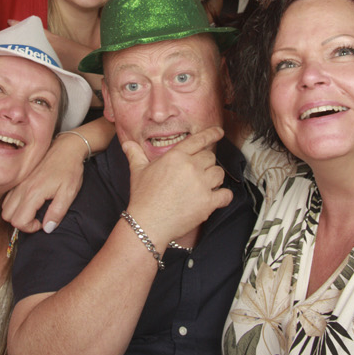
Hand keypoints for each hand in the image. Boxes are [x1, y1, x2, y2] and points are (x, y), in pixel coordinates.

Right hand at [3, 129, 90, 233]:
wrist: (66, 149)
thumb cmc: (69, 170)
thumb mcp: (69, 193)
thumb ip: (57, 212)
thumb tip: (47, 228)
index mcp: (33, 192)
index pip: (19, 221)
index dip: (30, 227)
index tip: (42, 223)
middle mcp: (22, 188)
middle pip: (7, 216)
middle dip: (21, 222)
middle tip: (37, 219)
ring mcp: (18, 183)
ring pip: (5, 207)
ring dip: (16, 214)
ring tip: (33, 212)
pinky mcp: (19, 180)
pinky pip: (8, 198)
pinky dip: (15, 205)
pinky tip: (29, 203)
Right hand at [124, 126, 231, 246]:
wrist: (148, 222)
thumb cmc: (143, 198)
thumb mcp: (137, 171)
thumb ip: (135, 155)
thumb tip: (127, 144)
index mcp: (176, 156)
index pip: (199, 140)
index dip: (212, 134)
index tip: (219, 132)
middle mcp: (191, 167)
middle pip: (211, 157)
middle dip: (207, 163)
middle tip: (198, 173)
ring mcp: (201, 184)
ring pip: (219, 173)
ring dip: (215, 178)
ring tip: (204, 185)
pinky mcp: (208, 202)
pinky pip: (226, 194)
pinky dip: (223, 196)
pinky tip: (216, 198)